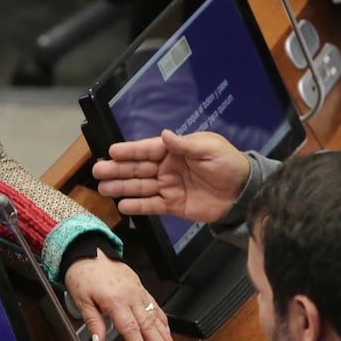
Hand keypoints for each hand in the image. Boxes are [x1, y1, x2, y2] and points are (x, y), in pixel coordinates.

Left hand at [64, 249, 176, 340]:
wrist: (88, 251)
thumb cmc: (83, 274)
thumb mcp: (81, 300)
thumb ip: (93, 322)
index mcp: (115, 300)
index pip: (131, 329)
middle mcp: (130, 296)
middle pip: (148, 324)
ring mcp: (137, 290)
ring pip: (155, 315)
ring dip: (165, 333)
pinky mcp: (139, 286)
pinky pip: (154, 304)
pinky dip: (162, 318)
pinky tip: (167, 328)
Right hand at [92, 130, 249, 221]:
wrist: (243, 192)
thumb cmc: (228, 164)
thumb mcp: (209, 149)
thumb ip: (185, 144)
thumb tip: (165, 135)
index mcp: (175, 150)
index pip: (147, 149)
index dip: (129, 151)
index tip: (111, 151)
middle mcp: (167, 168)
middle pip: (138, 168)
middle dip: (118, 170)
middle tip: (98, 172)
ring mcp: (169, 187)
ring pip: (140, 187)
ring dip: (122, 187)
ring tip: (103, 189)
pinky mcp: (173, 205)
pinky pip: (152, 205)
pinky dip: (137, 206)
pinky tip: (122, 205)